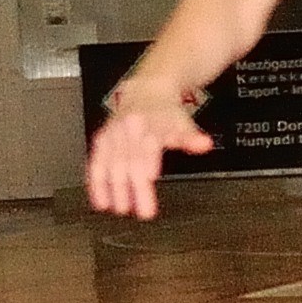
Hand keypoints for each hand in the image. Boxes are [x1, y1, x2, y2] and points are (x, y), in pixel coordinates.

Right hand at [86, 92, 210, 218]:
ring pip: (109, 163)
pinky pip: (96, 162)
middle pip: (129, 160)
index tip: (150, 178)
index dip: (147, 162)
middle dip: (132, 187)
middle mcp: (126, 128)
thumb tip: (204, 144)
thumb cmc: (164, 112)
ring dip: (111, 187)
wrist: (145, 92)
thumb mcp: (182, 122)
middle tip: (139, 210)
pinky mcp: (101, 141)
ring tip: (116, 208)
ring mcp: (112, 134)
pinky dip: (96, 182)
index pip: (146, 146)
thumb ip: (191, 137)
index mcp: (147, 122)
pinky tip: (99, 199)